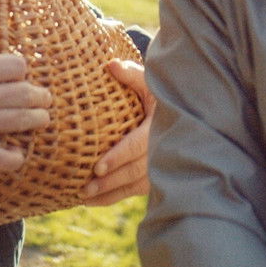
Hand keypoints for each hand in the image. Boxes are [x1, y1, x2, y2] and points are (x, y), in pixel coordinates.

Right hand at [0, 11, 51, 171]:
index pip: (18, 66)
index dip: (21, 69)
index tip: (17, 74)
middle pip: (28, 93)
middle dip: (39, 95)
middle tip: (43, 98)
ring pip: (24, 121)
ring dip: (37, 120)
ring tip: (41, 119)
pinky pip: (4, 158)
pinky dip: (15, 158)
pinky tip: (16, 154)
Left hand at [83, 59, 155, 205]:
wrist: (180, 111)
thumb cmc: (159, 93)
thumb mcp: (150, 81)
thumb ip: (131, 74)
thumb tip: (110, 65)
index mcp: (162, 126)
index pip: (138, 145)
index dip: (119, 157)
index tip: (99, 167)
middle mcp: (164, 149)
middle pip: (135, 170)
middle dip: (111, 181)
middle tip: (86, 187)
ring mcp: (163, 166)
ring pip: (136, 185)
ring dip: (110, 193)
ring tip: (84, 197)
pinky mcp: (157, 176)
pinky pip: (136, 190)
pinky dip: (115, 197)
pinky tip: (93, 201)